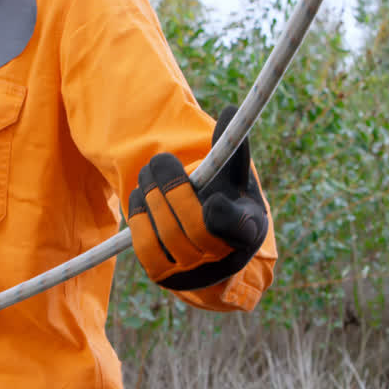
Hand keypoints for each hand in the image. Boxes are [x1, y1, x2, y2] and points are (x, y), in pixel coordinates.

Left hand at [128, 105, 268, 290]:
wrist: (213, 249)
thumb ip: (232, 150)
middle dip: (169, 188)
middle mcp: (224, 259)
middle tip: (158, 161)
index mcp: (249, 231)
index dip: (222, 217)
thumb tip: (231, 110)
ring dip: (151, 199)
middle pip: (190, 225)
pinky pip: (146, 249)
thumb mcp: (236, 181)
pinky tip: (141, 198)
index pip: (235, 228)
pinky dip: (140, 219)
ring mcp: (194, 273)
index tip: (211, 198)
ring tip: (147, 176)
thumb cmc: (228, 204)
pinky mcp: (166, 278)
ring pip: (166, 235)